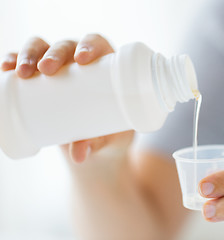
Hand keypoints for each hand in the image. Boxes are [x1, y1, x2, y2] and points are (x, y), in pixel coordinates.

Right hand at [0, 34, 133, 162]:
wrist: (96, 143)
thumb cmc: (110, 133)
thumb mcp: (108, 138)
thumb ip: (95, 143)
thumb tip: (78, 156)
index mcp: (104, 65)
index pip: (96, 43)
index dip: (88, 45)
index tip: (82, 60)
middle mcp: (79, 61)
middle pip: (65, 45)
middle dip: (53, 53)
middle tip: (47, 70)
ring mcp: (58, 68)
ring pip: (40, 49)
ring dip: (28, 55)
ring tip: (22, 73)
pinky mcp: (40, 80)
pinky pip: (23, 63)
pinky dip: (13, 61)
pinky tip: (6, 68)